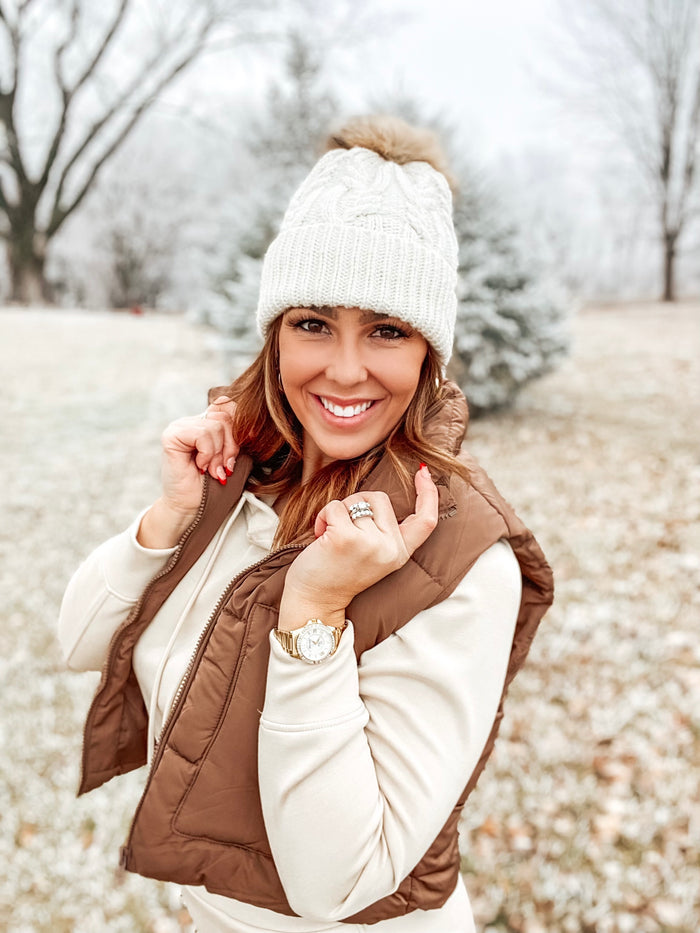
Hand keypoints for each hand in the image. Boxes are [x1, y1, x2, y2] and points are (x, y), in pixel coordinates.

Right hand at [137, 396, 238, 547]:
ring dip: (218, 454)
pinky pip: (203, 435)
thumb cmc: (212, 483)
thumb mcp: (229, 455)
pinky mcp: (172, 436)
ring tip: (211, 469)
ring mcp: (180, 426)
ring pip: (216, 426)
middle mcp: (191, 420)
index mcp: (205, 421)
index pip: (227, 404)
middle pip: (225, 416)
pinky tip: (200, 465)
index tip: (245, 444)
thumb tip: (251, 424)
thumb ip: (235, 436)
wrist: (192, 505)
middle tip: (224, 466)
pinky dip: (207, 454)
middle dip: (231, 446)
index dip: (240, 424)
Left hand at [279, 466, 437, 629]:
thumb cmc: (338, 573)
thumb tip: (381, 498)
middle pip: (380, 498)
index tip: (423, 471)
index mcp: (400, 553)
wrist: (315, 601)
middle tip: (344, 529)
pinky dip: (323, 516)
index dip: (428, 493)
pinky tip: (321, 537)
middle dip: (357, 504)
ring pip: (356, 501)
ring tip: (331, 537)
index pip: (426, 521)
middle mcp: (390, 548)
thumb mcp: (373, 554)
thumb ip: (383, 531)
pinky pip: (335, 507)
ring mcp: (370, 543)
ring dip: (337, 513)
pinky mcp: (346, 538)